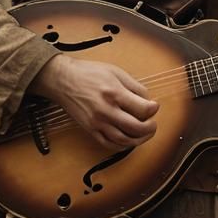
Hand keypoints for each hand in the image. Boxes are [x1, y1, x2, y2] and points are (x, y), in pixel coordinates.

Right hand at [33, 54, 157, 149]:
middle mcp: (106, 110)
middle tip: (153, 124)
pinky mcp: (90, 130)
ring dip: (139, 140)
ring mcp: (97, 123)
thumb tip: (148, 100)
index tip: (154, 106)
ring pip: (124, 140)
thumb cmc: (88, 73)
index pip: (142, 109)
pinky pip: (109, 144)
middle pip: (136, 128)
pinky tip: (128, 140)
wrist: (63, 80)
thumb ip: (134, 86)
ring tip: (144, 133)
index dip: (153, 109)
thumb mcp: (115, 72)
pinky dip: (122, 146)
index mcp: (114, 93)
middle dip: (150, 128)